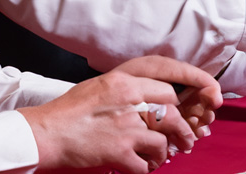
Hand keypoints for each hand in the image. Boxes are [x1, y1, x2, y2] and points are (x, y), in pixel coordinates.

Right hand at [19, 56, 221, 173]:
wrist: (46, 133)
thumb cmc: (70, 111)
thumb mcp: (100, 86)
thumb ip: (129, 88)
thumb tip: (156, 98)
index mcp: (123, 81)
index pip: (168, 84)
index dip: (187, 95)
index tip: (199, 103)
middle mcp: (128, 101)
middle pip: (172, 112)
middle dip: (182, 128)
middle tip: (187, 139)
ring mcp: (126, 127)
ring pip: (164, 141)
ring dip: (166, 152)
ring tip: (162, 156)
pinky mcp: (120, 152)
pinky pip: (146, 165)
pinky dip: (146, 169)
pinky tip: (141, 167)